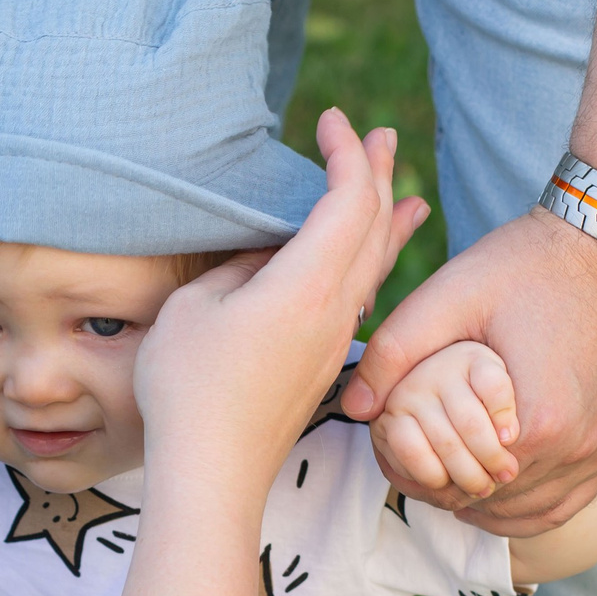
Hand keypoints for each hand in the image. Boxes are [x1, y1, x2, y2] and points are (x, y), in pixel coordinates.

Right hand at [138, 110, 426, 504]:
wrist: (214, 475)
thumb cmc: (190, 390)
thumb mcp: (194, 309)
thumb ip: (236, 269)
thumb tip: (265, 257)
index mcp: (305, 285)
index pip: (349, 200)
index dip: (347, 153)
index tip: (331, 120)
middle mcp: (333, 309)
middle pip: (374, 226)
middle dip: (378, 174)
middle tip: (380, 136)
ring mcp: (333, 340)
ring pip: (376, 265)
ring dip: (388, 220)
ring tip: (406, 194)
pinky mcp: (322, 365)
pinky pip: (361, 297)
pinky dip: (374, 262)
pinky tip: (372, 265)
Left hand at [343, 205, 596, 537]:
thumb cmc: (528, 265)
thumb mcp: (451, 297)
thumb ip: (396, 352)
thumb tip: (355, 408)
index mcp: (533, 423)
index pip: (459, 483)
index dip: (423, 471)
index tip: (404, 449)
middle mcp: (575, 448)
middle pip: (493, 499)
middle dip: (451, 485)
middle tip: (421, 461)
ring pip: (530, 510)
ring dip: (489, 499)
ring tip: (452, 472)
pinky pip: (570, 501)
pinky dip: (530, 502)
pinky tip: (498, 486)